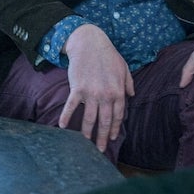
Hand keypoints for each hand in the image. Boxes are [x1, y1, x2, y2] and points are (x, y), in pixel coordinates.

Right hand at [58, 24, 133, 151]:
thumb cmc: (107, 54)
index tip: (112, 138)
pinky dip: (66, 116)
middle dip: (102, 138)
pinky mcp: (77, 88)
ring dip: (86, 132)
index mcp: (118, 92)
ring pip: (89, 118)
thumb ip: (129, 83)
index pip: (118, 116)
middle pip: (104, 122)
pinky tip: (62, 126)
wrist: (89, 43)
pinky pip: (72, 106)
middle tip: (100, 150)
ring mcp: (91, 93)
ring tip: (85, 143)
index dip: (115, 128)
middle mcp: (106, 95)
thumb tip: (132, 94)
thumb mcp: (123, 67)